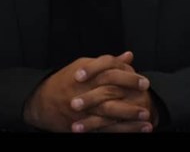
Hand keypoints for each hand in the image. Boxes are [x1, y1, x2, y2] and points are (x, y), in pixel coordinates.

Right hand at [23, 51, 150, 131]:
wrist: (41, 101)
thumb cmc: (66, 81)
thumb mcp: (84, 65)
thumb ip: (109, 62)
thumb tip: (129, 56)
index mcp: (88, 74)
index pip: (112, 72)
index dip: (130, 77)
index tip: (145, 82)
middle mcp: (85, 90)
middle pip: (111, 92)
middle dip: (131, 98)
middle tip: (148, 102)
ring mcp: (82, 109)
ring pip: (108, 113)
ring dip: (128, 118)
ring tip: (146, 120)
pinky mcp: (81, 124)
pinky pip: (102, 129)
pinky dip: (119, 131)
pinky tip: (132, 132)